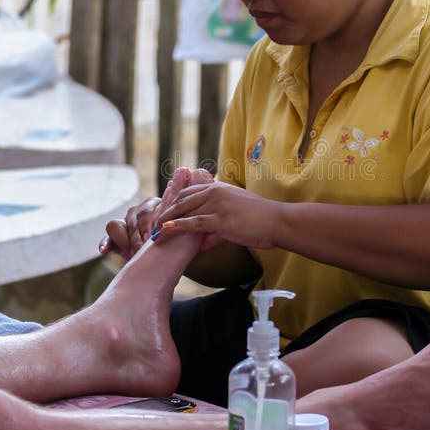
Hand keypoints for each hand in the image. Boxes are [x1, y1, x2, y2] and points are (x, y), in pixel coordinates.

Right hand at [98, 166, 197, 259]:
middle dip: (137, 233)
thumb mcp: (182, 217)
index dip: (148, 223)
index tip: (151, 236)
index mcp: (151, 206)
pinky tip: (104, 251)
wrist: (170, 255)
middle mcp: (136, 212)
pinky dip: (105, 244)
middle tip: (144, 246)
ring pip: (116, 226)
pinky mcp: (116, 239)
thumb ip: (181, 196)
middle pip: (131, 217)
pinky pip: (107, 239)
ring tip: (134, 252)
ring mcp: (125, 225)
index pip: (145, 210)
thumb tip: (186, 169)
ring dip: (125, 240)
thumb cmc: (179, 236)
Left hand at [153, 182, 279, 249]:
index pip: (187, 192)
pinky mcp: (221, 219)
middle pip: (181, 200)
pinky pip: (194, 223)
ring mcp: (218, 205)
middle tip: (152, 226)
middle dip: (164, 214)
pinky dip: (177, 227)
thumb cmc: (260, 222)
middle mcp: (215, 192)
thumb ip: (215, 227)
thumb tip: (201, 241)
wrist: (278, 222)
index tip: (160, 214)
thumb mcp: (235, 218)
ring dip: (166, 222)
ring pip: (184, 211)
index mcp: (218, 187)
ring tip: (154, 234)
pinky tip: (166, 231)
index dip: (171, 203)